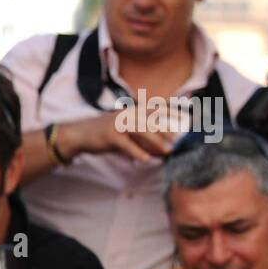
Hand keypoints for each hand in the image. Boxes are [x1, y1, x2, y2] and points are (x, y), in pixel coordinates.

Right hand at [55, 110, 174, 163]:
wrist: (81, 134)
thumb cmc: (106, 133)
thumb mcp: (125, 128)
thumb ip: (142, 133)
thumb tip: (162, 144)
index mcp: (133, 110)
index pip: (156, 108)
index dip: (172, 111)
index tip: (187, 118)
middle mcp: (127, 114)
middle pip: (152, 119)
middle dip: (168, 129)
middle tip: (180, 139)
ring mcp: (118, 123)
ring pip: (141, 130)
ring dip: (157, 141)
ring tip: (168, 151)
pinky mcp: (110, 135)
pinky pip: (127, 145)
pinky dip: (137, 153)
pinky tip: (147, 160)